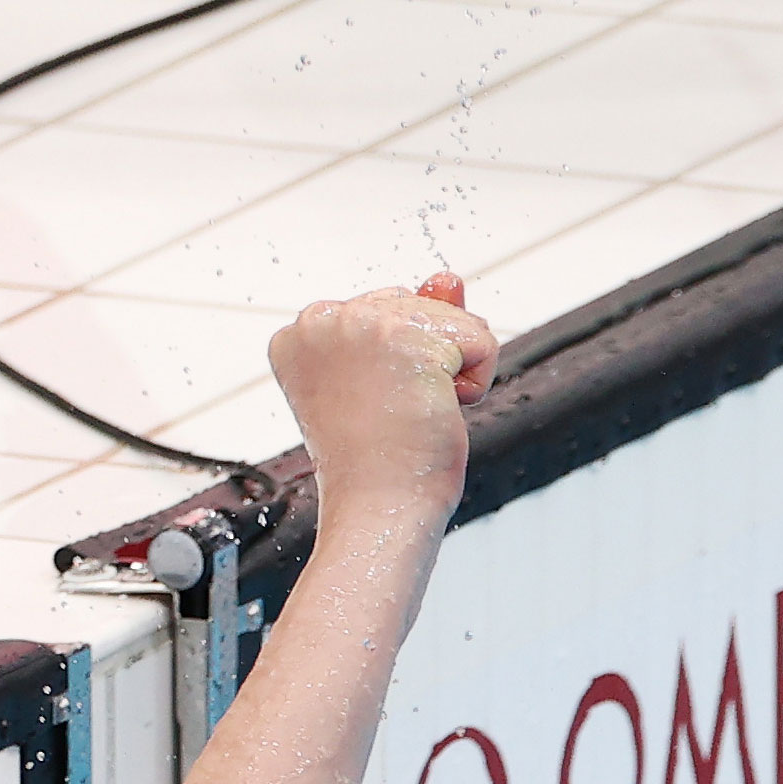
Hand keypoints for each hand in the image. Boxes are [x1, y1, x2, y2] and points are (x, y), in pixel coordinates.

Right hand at [268, 273, 499, 512]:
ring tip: (413, 413)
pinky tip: (439, 411)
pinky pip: (482, 340)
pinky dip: (477, 381)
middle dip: (429, 361)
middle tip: (394, 413)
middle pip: (418, 306)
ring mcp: (362, 323)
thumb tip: (447, 276)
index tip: (370, 407)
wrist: (378, 507)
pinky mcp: (408, 338)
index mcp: (300, 332)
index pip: (386, 313)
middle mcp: (321, 318)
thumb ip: (416, 318)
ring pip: (453, 320)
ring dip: (454, 372)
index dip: (400, 366)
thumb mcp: (391, 379)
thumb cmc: (381, 459)